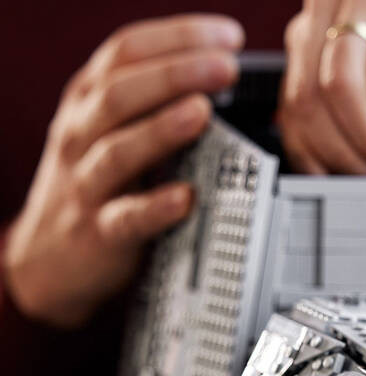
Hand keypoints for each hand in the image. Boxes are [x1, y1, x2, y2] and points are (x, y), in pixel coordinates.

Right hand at [3, 14, 243, 326]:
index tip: (227, 36)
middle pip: (121, 92)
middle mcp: (81, 135)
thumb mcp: (109, 132)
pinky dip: (156, 206)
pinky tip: (186, 196)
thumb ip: (152, 105)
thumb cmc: (93, 185)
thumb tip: (219, 80)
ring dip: (161, 129)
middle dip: (176, 73)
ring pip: (118, 151)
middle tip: (226, 66)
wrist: (47, 258)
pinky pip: (127, 218)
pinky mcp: (100, 232)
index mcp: (88, 103)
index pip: (126, 51)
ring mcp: (87, 184)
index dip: (177, 37)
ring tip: (201, 111)